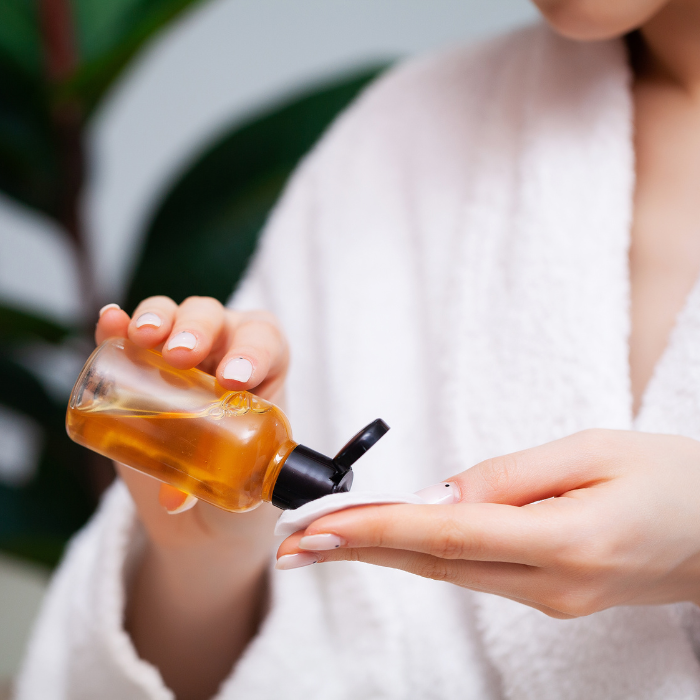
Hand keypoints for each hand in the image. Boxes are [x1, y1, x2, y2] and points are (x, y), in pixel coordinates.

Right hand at [97, 296, 287, 525]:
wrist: (205, 483)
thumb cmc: (236, 468)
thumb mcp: (238, 472)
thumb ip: (213, 482)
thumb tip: (174, 500)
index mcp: (264, 362)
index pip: (264, 341)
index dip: (253, 351)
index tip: (234, 379)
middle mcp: (225, 342)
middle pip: (214, 318)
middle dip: (198, 330)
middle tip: (182, 357)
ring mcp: (181, 343)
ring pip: (173, 314)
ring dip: (158, 318)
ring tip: (144, 338)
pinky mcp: (139, 354)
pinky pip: (127, 330)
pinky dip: (117, 324)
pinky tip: (109, 321)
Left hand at [278, 430, 699, 618]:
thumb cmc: (674, 479)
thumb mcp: (596, 450)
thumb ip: (513, 475)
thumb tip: (441, 492)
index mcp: (566, 542)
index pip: (446, 537)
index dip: (376, 530)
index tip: (319, 527)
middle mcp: (551, 585)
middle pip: (434, 564)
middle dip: (357, 551)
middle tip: (293, 544)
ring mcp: (550, 600)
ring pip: (447, 573)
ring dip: (381, 555)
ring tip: (322, 541)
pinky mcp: (551, 595)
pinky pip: (472, 573)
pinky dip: (422, 556)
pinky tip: (389, 544)